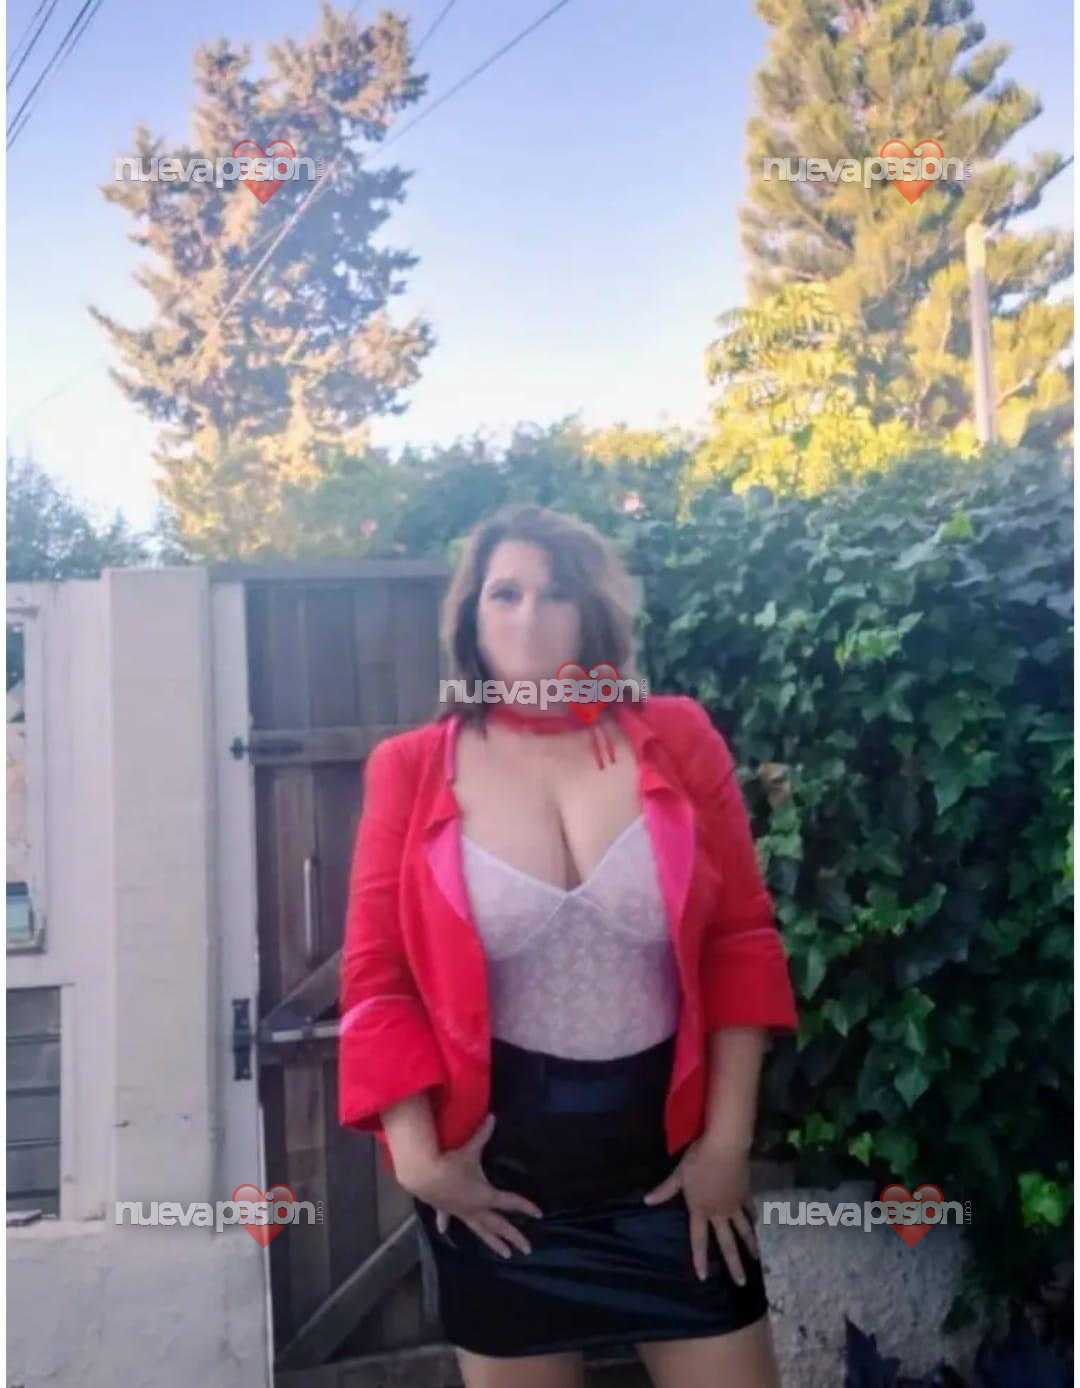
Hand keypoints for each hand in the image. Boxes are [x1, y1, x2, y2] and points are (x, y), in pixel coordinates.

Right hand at [400, 1112, 542, 1258]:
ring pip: (481, 1231)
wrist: (423, 1176)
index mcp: (485, 1196)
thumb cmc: (450, 1164)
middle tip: (527, 1249)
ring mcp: (461, 1212)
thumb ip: (483, 1134)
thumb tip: (493, 1117)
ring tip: (506, 1255)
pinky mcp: (446, 1210)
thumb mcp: (469, 1149)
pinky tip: (445, 1231)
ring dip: (493, 1242)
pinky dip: (447, 1224)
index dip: (526, 1206)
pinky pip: (448, 1219)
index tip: (539, 1214)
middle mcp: (476, 1209)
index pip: (510, 1202)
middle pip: (499, 1225)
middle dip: (514, 1236)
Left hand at [642, 1138, 759, 1283]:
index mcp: (701, 1210)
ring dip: (750, 1245)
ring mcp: (735, 1204)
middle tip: (742, 1283)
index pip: (698, 1239)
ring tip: (756, 1259)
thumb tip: (646, 1201)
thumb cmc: (698, 1160)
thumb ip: (665, 1190)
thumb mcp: (679, 1175)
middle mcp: (719, 1213)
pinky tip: (757, 1223)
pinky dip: (753, 1217)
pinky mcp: (745, 1193)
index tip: (704, 1278)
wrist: (725, 1147)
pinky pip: (750, 1209)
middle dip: (734, 1264)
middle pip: (727, 1243)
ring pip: (744, 1230)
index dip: (699, 1259)